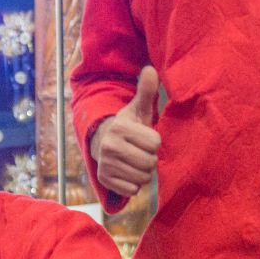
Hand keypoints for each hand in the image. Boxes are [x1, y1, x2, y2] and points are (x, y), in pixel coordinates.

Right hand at [90, 66, 160, 198]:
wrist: (104, 142)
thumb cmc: (128, 126)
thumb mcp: (138, 108)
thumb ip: (146, 90)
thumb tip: (150, 68)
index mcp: (120, 128)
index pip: (155, 143)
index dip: (154, 141)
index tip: (144, 137)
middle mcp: (109, 146)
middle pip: (150, 163)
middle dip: (149, 158)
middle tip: (140, 151)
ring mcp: (105, 164)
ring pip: (142, 178)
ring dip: (143, 171)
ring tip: (134, 160)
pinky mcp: (105, 179)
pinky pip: (133, 190)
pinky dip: (134, 183)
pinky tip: (127, 171)